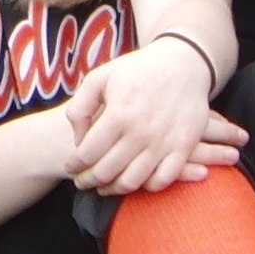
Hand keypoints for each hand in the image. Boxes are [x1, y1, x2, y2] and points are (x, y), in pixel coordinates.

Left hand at [64, 41, 245, 197]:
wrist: (183, 63)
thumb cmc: (137, 70)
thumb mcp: (100, 77)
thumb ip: (80, 108)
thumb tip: (78, 140)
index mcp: (118, 114)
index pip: (88, 153)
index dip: (75, 165)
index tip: (71, 168)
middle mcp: (140, 131)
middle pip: (107, 171)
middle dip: (89, 181)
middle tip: (82, 181)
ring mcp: (163, 141)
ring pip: (132, 181)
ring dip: (113, 189)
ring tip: (104, 187)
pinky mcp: (183, 147)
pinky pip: (162, 180)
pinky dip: (146, 187)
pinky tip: (135, 180)